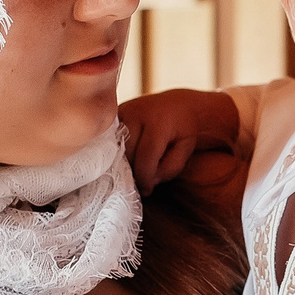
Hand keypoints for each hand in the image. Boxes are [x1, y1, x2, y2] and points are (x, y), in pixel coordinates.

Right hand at [117, 88, 240, 193]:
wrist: (177, 104)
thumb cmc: (183, 130)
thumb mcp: (185, 150)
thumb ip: (170, 169)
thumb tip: (147, 183)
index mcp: (158, 122)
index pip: (145, 158)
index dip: (145, 179)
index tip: (147, 190)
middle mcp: (137, 113)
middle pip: (127, 154)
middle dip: (133, 172)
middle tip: (141, 182)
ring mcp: (123, 111)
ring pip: (115, 148)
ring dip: (124, 163)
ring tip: (135, 171)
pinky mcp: (114, 114)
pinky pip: (109, 139)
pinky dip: (116, 152)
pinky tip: (126, 159)